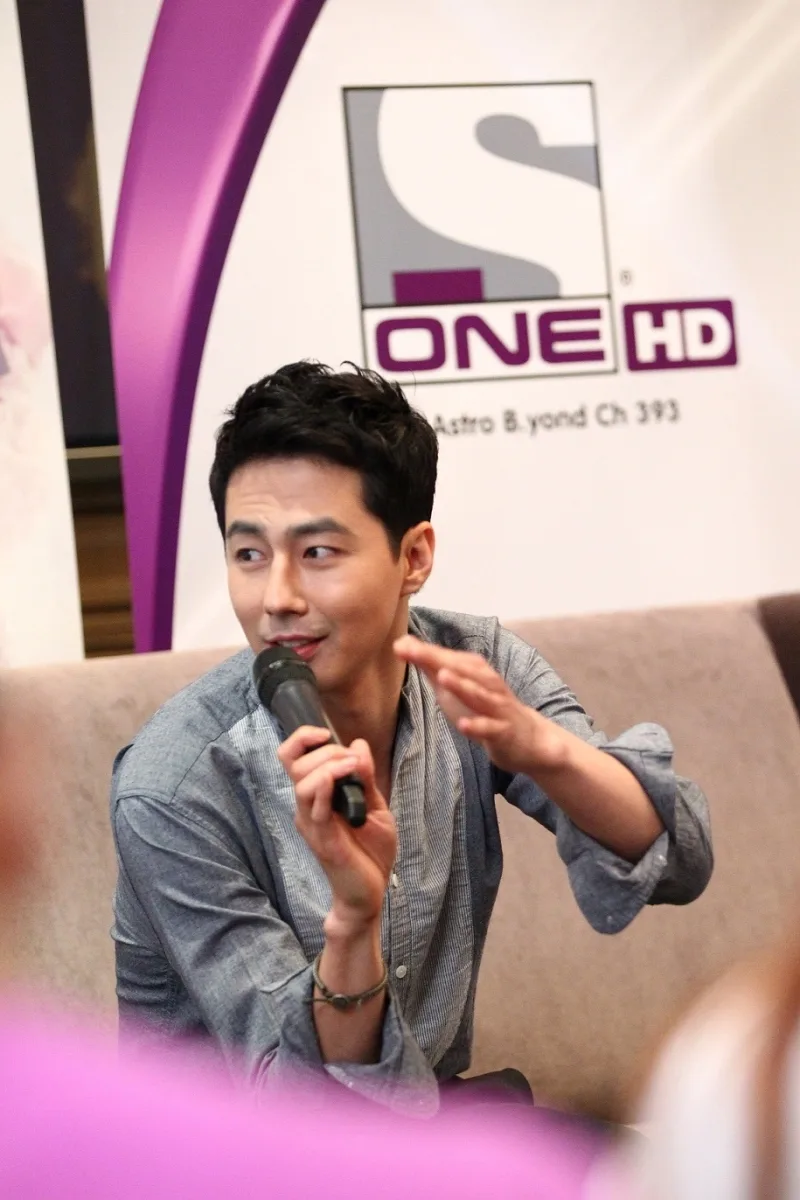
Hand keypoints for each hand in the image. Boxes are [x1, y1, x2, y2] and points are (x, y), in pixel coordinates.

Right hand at [277, 728, 396, 931]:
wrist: (370, 893)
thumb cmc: (369, 853)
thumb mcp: (375, 807)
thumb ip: (366, 778)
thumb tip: (358, 744)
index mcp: (317, 796)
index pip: (291, 758)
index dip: (302, 738)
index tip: (326, 733)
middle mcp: (307, 808)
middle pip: (295, 764)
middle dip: (327, 751)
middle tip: (353, 762)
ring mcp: (312, 823)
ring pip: (302, 783)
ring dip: (328, 766)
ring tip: (351, 770)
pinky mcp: (322, 839)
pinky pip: (315, 808)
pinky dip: (326, 786)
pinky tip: (343, 780)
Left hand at [394, 635, 561, 775]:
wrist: (526, 736)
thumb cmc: (485, 707)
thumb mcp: (455, 685)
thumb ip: (431, 666)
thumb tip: (402, 644)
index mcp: (474, 670)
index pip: (446, 658)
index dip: (423, 652)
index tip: (398, 644)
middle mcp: (486, 683)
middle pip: (461, 670)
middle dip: (437, 660)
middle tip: (412, 651)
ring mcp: (497, 706)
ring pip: (479, 694)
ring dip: (462, 685)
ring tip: (442, 676)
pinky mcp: (503, 730)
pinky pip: (490, 728)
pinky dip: (478, 726)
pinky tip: (464, 725)